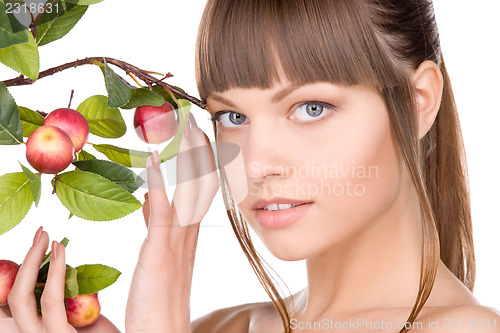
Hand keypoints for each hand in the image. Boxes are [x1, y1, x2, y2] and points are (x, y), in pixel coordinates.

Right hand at [0, 228, 118, 332]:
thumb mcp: (77, 313)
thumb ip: (62, 296)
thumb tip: (57, 263)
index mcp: (32, 328)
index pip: (11, 299)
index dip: (16, 272)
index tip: (35, 244)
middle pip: (10, 297)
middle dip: (22, 260)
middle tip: (40, 233)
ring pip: (20, 298)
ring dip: (32, 260)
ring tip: (47, 236)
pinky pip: (51, 302)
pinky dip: (55, 272)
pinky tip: (62, 252)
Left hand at [125, 114, 218, 332]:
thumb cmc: (158, 301)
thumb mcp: (159, 256)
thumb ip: (158, 225)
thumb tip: (151, 198)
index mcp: (189, 236)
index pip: (200, 191)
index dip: (202, 164)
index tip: (199, 138)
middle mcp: (188, 234)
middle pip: (201, 186)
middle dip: (200, 155)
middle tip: (196, 125)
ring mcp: (178, 241)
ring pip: (189, 193)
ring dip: (188, 161)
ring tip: (187, 131)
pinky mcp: (162, 250)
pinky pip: (163, 211)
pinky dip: (158, 183)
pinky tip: (150, 160)